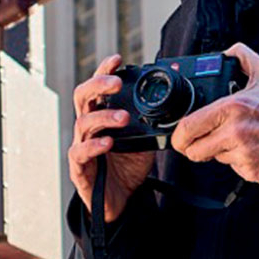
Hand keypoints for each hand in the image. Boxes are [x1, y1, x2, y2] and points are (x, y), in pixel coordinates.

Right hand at [69, 55, 155, 222]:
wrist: (121, 199)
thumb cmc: (129, 166)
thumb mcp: (145, 139)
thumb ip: (154, 121)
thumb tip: (178, 100)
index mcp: (102, 116)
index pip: (99, 88)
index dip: (104, 70)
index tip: (118, 59)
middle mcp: (89, 127)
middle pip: (83, 96)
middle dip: (98, 85)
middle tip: (116, 83)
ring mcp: (82, 145)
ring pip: (83, 123)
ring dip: (104, 117)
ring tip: (123, 118)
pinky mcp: (80, 167)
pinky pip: (80, 152)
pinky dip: (94, 146)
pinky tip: (108, 143)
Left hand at [171, 43, 258, 182]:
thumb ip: (241, 56)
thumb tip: (226, 53)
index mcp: (232, 108)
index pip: (188, 128)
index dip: (179, 135)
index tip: (180, 135)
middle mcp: (235, 134)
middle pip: (195, 151)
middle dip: (197, 145)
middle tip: (207, 138)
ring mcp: (243, 155)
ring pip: (215, 159)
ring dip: (222, 150)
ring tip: (242, 137)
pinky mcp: (252, 171)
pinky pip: (234, 168)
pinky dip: (240, 160)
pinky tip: (254, 147)